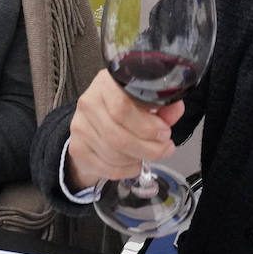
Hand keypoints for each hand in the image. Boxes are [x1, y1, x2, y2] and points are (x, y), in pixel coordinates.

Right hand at [65, 70, 183, 191]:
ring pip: (113, 153)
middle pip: (118, 135)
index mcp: (107, 83)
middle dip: (147, 147)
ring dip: (137, 159)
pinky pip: (106, 167)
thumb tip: (175, 108)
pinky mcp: (77, 147)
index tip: (164, 133)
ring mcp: (80, 125)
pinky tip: (134, 163)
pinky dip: (126, 170)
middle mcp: (89, 102)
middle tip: (164, 148)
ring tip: (149, 154)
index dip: (147, 125)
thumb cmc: (123, 110)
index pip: (122, 107)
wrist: (95, 123)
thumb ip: (162, 105)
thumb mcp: (144, 101)